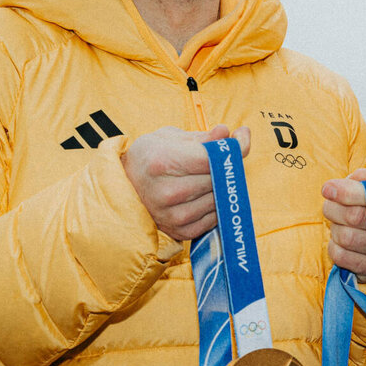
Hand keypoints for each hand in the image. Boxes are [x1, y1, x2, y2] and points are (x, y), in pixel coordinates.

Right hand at [122, 124, 252, 240]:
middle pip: (218, 178)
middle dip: (227, 164)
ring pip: (219, 197)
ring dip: (221, 185)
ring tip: (207, 175)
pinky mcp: (181, 231)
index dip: (233, 147)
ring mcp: (174, 215)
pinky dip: (215, 204)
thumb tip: (227, 133)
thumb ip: (202, 137)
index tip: (241, 137)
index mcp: (163, 162)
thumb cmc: (149, 157)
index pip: (212, 158)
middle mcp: (168, 192)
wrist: (124, 188)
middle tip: (223, 155)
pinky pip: (215, 217)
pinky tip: (203, 194)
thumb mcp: (169, 138)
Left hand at [321, 169, 365, 282]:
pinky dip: (334, 247)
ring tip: (338, 225)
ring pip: (347, 237)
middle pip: (356, 216)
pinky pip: (343, 256)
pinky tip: (339, 242)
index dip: (346, 192)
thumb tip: (353, 180)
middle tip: (329, 208)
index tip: (327, 189)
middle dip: (334, 210)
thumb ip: (359, 180)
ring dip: (335, 229)